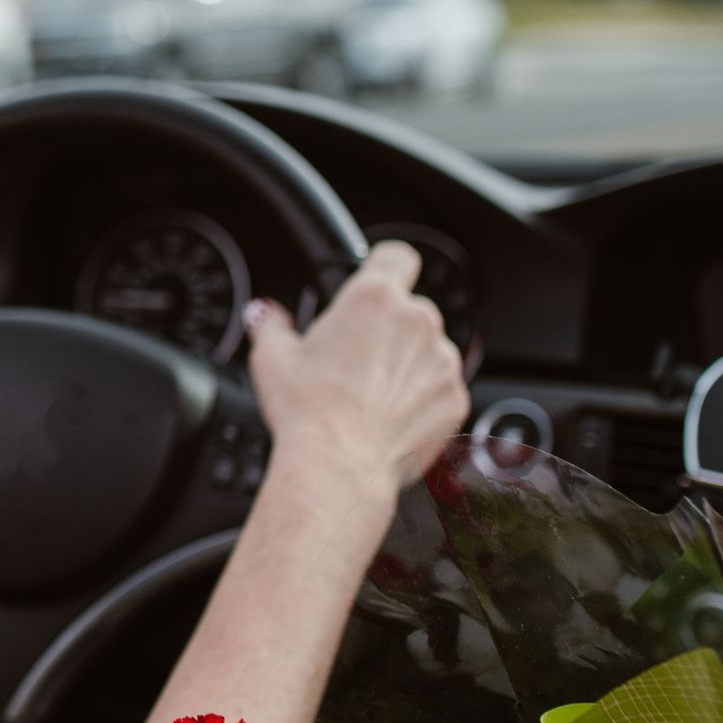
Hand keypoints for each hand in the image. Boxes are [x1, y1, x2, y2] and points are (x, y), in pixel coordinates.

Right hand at [241, 241, 468, 496]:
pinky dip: (423, 398)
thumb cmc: (307, 410)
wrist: (339, 467)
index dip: (384, 268)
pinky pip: (441, 387)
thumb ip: (272, 323)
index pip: (397, 255)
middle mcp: (417, 321)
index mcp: (374, 297)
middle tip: (355, 358)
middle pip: (409, 308)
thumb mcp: (272, 357)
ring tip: (370, 395)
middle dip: (388, 328)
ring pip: (428, 349)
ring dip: (407, 363)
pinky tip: (389, 417)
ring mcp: (442, 360)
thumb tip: (266, 314)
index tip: (373, 286)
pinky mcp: (456, 398)